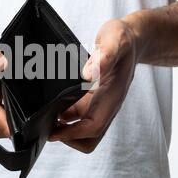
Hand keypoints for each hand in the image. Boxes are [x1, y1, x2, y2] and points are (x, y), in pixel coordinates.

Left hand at [49, 17, 139, 152]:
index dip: (73, 133)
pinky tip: (51, 102)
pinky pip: (76, 114)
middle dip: (68, 138)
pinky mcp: (91, 98)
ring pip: (81, 128)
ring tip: (45, 116)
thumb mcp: (115, 41)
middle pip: (89, 137)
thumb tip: (87, 75)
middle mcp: (106, 105)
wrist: (132, 39)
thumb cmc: (125, 40)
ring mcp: (98, 103)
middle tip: (48, 126)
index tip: (54, 132)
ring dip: (64, 127)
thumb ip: (104, 57)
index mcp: (112, 97)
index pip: (94, 127)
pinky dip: (63, 114)